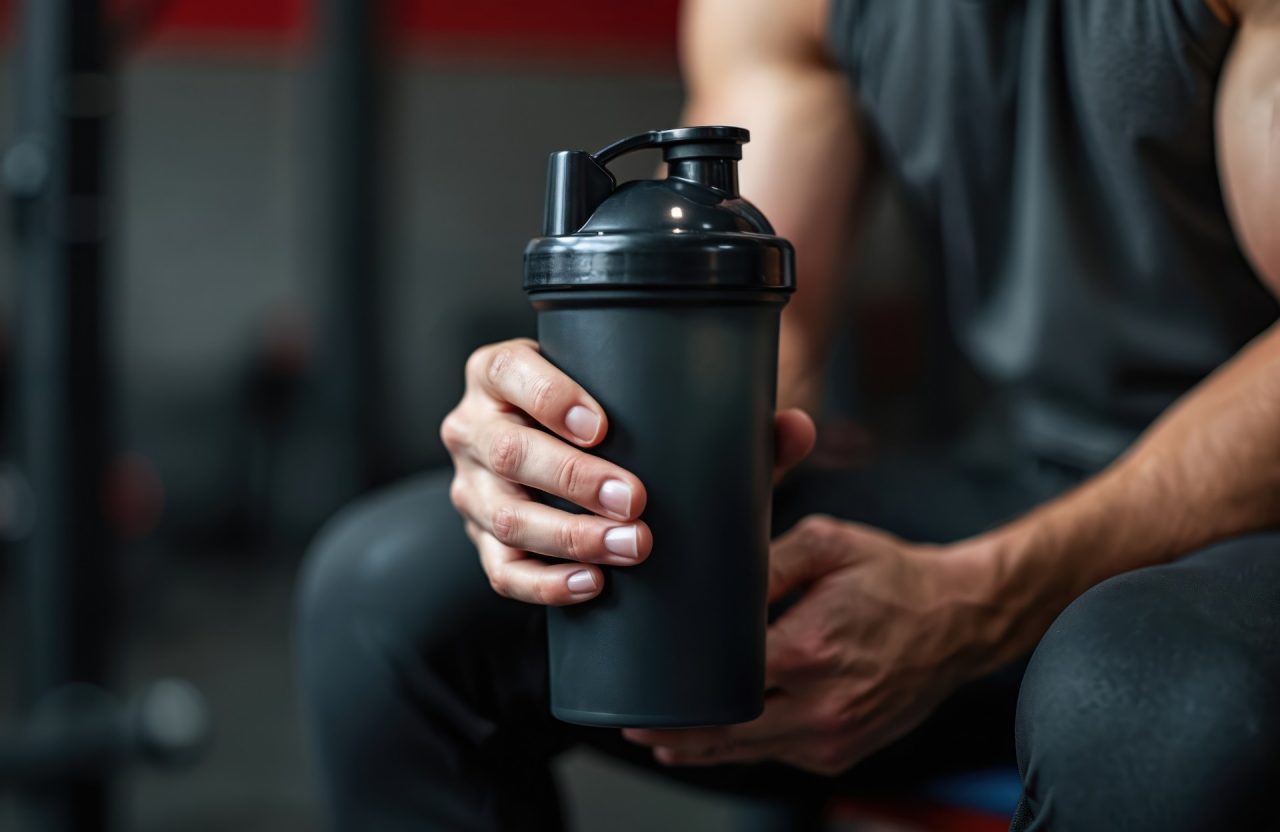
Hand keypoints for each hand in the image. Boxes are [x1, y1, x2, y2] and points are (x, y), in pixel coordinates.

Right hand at [441, 338, 815, 605]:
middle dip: (574, 479)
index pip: (510, 373)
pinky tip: (592, 585)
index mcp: (501, 374)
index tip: (602, 425)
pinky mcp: (482, 541)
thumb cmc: (613, 426)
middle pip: (509, 452)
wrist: (566, 461)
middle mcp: (474, 426)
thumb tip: (797, 428)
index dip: (549, 398)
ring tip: (633, 547)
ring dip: (569, 536)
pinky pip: (500, 570)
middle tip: (636, 501)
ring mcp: (471, 488)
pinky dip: (545, 584)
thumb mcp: (649, 409)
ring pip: (504, 516)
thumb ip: (725, 416)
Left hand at [624, 516, 997, 773]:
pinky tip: (720, 736)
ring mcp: (834, 736)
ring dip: (704, 748)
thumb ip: (767, 561)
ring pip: (749, 753)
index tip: (644, 693)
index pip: (722, 685)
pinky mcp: (843, 752)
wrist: (959, 620)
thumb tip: (715, 579)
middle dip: (677, 732)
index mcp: (810, 650)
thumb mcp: (829, 545)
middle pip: (727, 732)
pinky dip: (748, 746)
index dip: (678, 694)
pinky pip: (780, 754)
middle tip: (635, 724)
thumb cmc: (893, 579)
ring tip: (662, 739)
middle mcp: (822, 705)